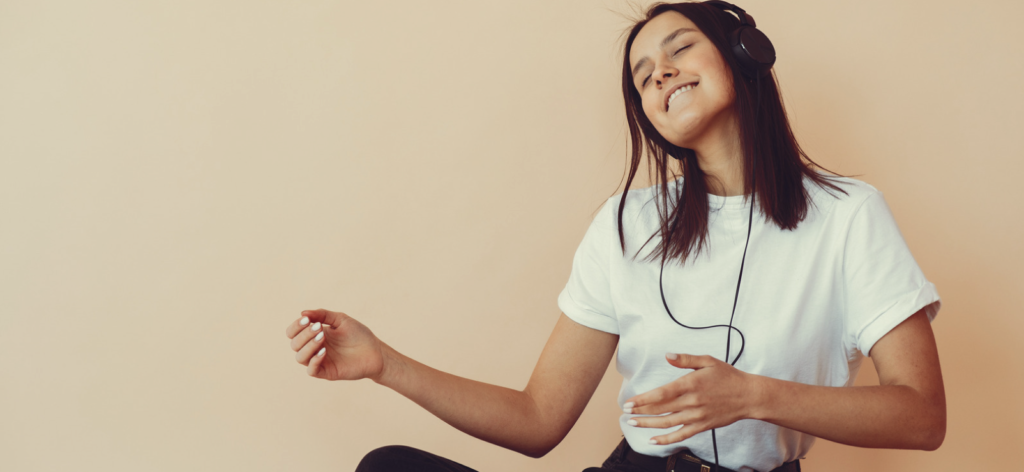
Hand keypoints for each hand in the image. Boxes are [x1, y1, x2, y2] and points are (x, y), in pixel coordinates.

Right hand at [285, 308, 385, 380]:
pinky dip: (314, 360)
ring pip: (300, 357)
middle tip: (319, 328)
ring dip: (308, 346)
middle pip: (295, 344)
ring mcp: (319, 361)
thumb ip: (322, 315)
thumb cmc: (359, 335)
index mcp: (314, 335)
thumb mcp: (341, 319)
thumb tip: (303, 312)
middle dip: (304, 334)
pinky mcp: (327, 372)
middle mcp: (314, 348)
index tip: (307, 319)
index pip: (293, 333)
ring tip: (322, 337)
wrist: (376, 352)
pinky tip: (324, 351)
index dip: (296, 326)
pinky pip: (311, 370)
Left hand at [622, 353, 761, 444]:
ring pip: (667, 423)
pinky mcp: (702, 426)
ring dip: (648, 425)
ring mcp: (696, 416)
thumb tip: (667, 355)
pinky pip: (681, 435)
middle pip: (660, 409)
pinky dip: (666, 439)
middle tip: (625, 412)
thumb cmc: (728, 376)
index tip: (630, 402)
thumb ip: (686, 359)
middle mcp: (692, 402)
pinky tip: (653, 441)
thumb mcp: (708, 361)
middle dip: (640, 412)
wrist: (748, 396)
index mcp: (690, 384)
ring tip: (632, 424)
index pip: (661, 394)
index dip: (643, 399)